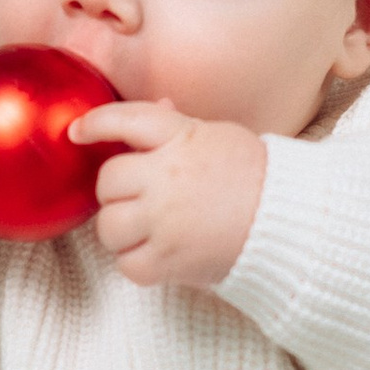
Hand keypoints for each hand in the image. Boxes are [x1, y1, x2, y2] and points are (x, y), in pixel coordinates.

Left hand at [70, 95, 266, 290]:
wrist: (292, 224)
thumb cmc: (255, 177)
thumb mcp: (218, 137)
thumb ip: (178, 127)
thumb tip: (155, 105)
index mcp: (182, 138)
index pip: (125, 119)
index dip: (95, 123)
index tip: (77, 132)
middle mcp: (167, 177)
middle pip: (107, 181)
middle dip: (117, 191)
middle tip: (138, 198)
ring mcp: (165, 221)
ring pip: (108, 227)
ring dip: (121, 230)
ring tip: (148, 230)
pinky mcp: (170, 260)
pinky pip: (127, 264)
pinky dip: (137, 262)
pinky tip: (159, 254)